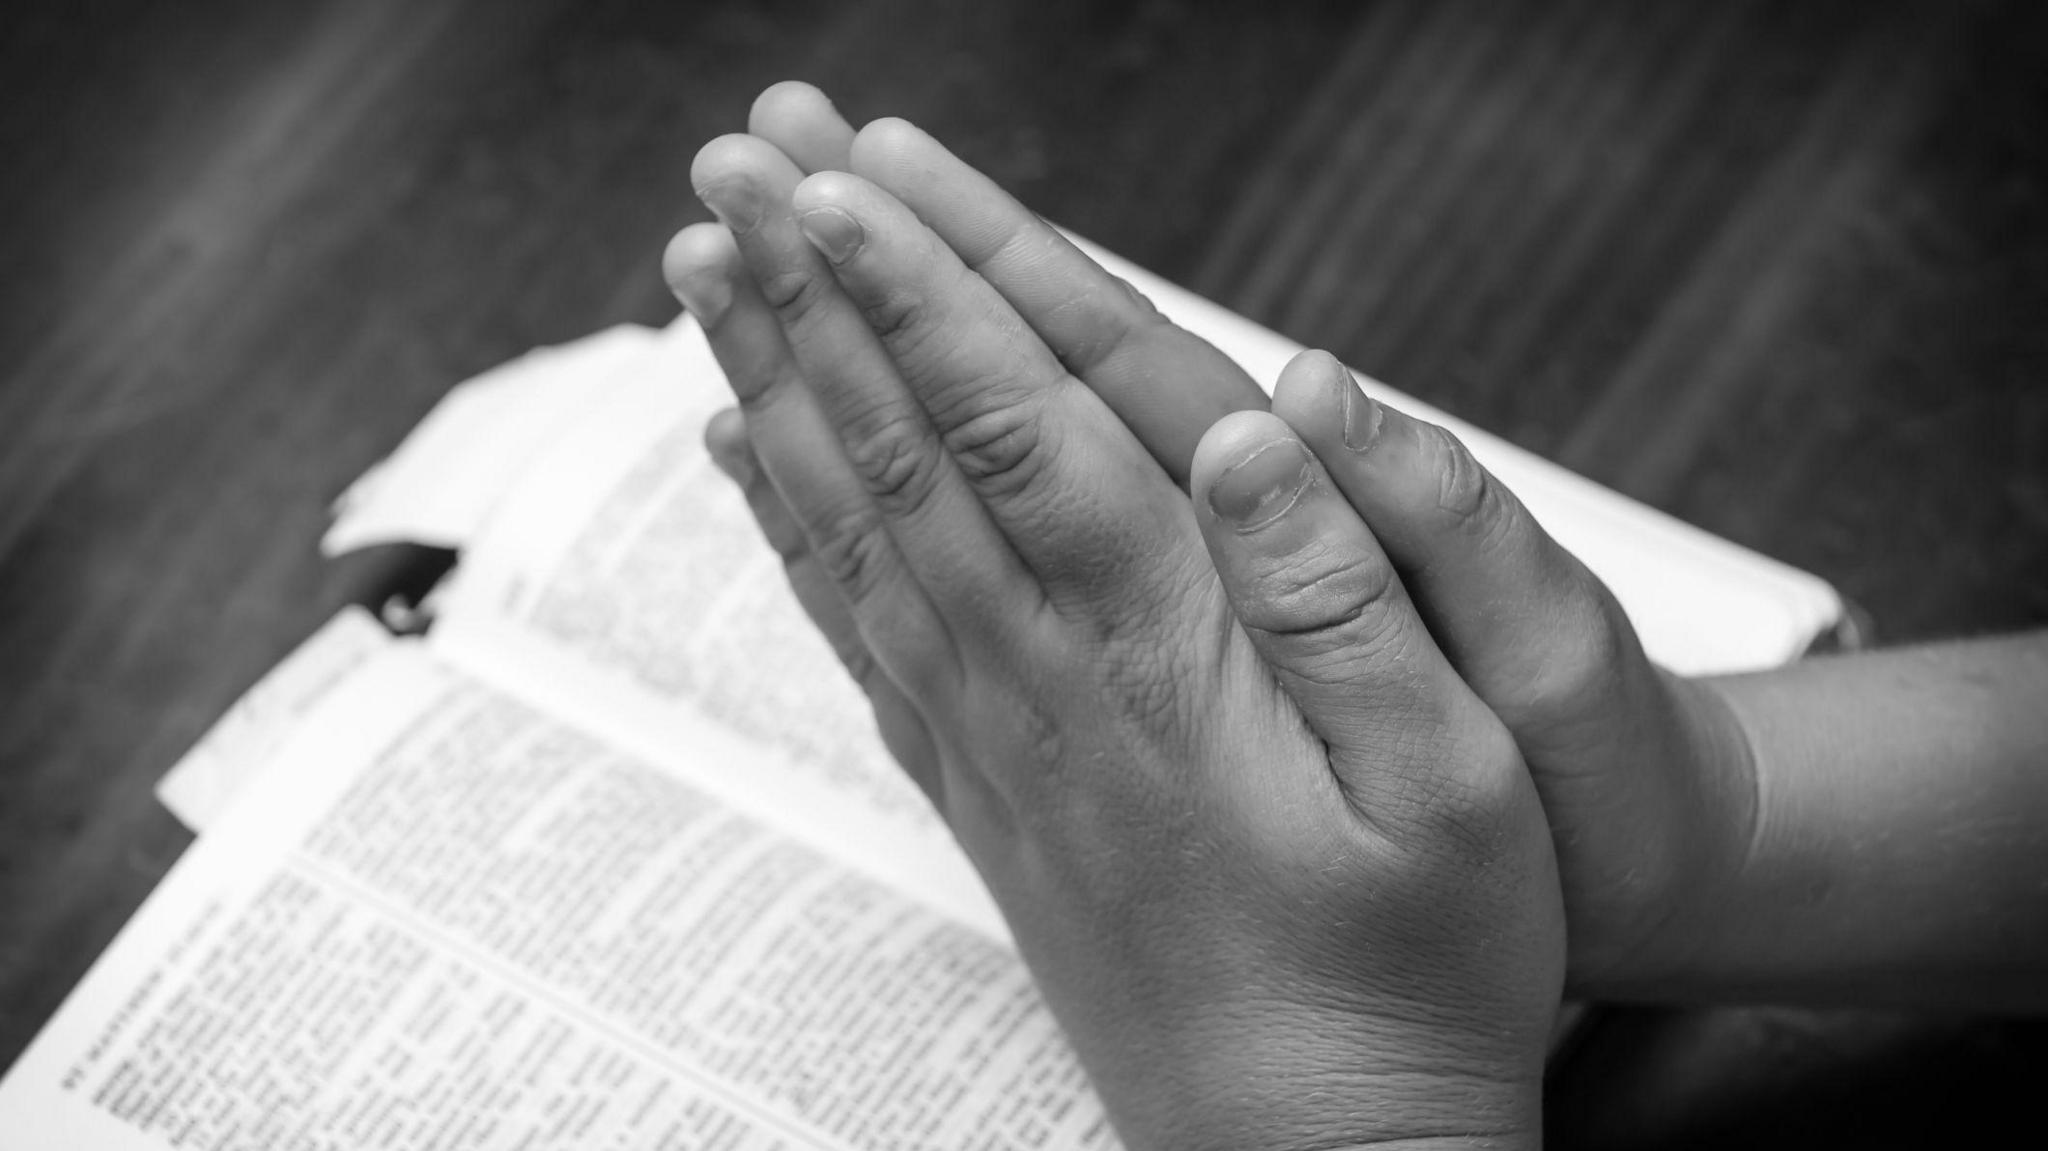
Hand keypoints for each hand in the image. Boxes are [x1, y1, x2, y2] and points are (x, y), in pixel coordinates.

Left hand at [668, 111, 1563, 1149]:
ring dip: (775, 384)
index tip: (839, 181)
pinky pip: (858, 632)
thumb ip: (1349, 597)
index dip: (925, 297)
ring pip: (856, 526)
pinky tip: (749, 461)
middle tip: (731, 161)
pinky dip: (789, 529)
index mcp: (1169, 656)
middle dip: (814, 292)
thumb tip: (1260, 427)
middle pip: (904, 451)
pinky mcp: (980, 790)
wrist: (1310, 1149)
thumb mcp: (1460, 785)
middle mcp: (1050, 682)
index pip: (1021, 434)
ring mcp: (997, 739)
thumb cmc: (1413, 970)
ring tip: (704, 267)